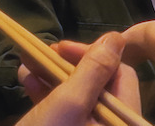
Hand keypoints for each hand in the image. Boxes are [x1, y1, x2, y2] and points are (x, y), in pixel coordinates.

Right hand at [16, 33, 140, 125]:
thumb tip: (116, 38)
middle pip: (101, 86)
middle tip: (43, 53)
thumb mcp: (68, 105)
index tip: (62, 47)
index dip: (94, 55)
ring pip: (81, 98)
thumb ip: (93, 70)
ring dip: (55, 78)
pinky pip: (68, 113)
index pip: (123, 75)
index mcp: (126, 122)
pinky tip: (28, 82)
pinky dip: (49, 96)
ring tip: (27, 64)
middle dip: (70, 66)